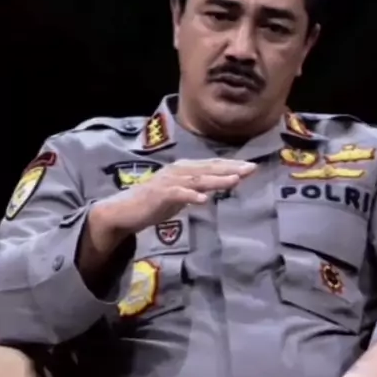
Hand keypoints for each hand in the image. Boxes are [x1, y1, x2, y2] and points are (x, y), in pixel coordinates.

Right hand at [89, 157, 256, 242]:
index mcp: (184, 169)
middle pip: (209, 168)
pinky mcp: (160, 194)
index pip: (212, 165)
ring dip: (216, 179)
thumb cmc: (153, 204)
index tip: (252, 167)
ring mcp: (169, 181)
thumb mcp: (180, 196)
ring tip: (235, 181)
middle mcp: (178, 170)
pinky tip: (204, 199)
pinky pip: (179, 194)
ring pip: (197, 179)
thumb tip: (216, 189)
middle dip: (231, 168)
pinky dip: (191, 195)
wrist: (125, 211)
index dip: (232, 165)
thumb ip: (197, 190)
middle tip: (251, 169)